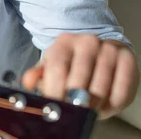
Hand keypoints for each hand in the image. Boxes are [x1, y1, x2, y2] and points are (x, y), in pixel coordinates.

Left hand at [22, 33, 138, 118]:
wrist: (101, 49)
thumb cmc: (72, 61)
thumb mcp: (52, 64)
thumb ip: (39, 74)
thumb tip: (27, 82)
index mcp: (64, 42)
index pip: (57, 69)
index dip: (54, 92)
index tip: (54, 106)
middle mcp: (88, 42)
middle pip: (78, 80)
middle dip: (73, 102)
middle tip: (71, 113)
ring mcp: (109, 50)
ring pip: (100, 88)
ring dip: (92, 106)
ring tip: (86, 110)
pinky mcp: (127, 61)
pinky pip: (120, 91)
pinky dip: (111, 105)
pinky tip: (103, 105)